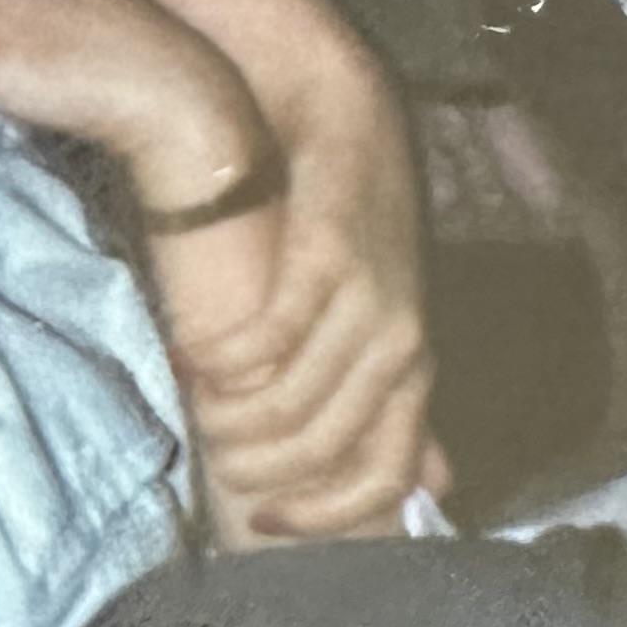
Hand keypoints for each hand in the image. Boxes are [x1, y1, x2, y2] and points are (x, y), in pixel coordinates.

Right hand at [173, 60, 447, 542]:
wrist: (338, 104)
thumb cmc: (351, 213)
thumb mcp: (388, 308)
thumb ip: (397, 393)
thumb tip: (432, 481)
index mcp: (416, 366)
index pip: (386, 478)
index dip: (325, 514)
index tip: (264, 522)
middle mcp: (403, 345)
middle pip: (329, 447)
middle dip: (263, 469)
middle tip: (213, 462)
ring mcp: (369, 304)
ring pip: (296, 401)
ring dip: (234, 418)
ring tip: (195, 407)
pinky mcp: (329, 261)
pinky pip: (272, 337)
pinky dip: (228, 359)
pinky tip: (195, 358)